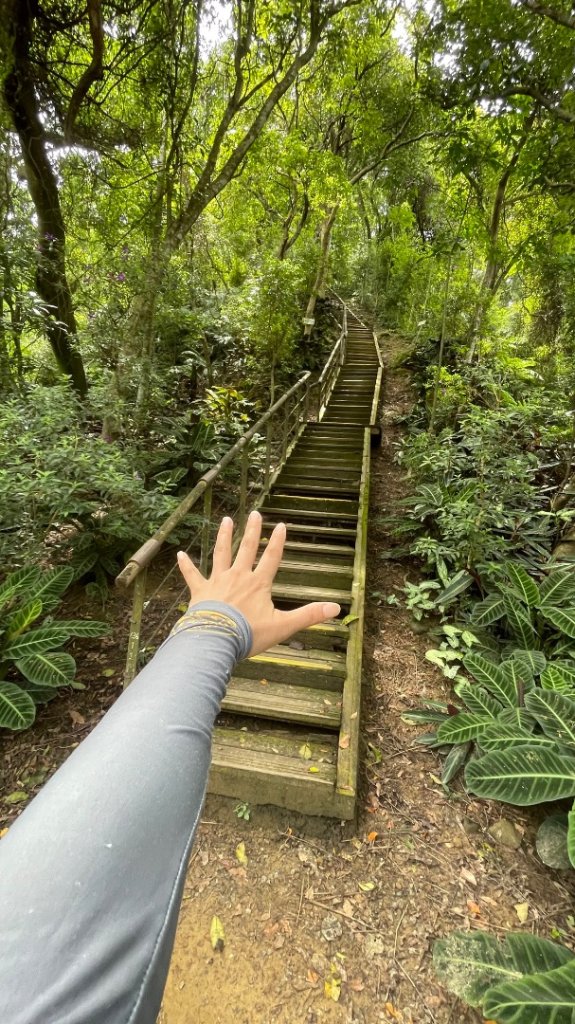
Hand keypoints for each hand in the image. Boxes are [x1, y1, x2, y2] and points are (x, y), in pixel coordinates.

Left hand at [176, 510, 340, 655]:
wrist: (216, 640)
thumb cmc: (249, 634)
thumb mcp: (283, 626)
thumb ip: (308, 616)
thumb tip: (336, 608)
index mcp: (258, 584)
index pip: (271, 558)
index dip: (277, 542)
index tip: (281, 525)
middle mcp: (238, 577)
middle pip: (247, 549)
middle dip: (252, 530)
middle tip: (255, 513)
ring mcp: (218, 582)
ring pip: (221, 554)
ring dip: (224, 536)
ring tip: (225, 520)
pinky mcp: (200, 591)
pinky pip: (192, 575)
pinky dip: (186, 565)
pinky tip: (179, 554)